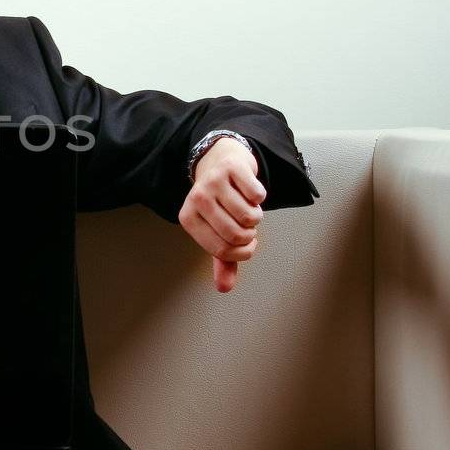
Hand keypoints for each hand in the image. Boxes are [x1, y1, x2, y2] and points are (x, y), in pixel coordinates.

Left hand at [178, 137, 264, 292]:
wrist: (220, 161)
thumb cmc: (220, 202)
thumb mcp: (217, 230)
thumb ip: (222, 260)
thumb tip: (224, 288)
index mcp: (188, 219)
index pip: (221, 250)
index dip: (241, 252)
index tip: (246, 246)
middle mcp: (197, 200)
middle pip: (236, 235)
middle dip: (250, 235)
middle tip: (247, 226)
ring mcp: (213, 182)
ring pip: (249, 216)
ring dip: (256, 216)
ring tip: (246, 207)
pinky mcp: (231, 167)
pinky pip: (257, 195)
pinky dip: (260, 197)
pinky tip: (249, 191)